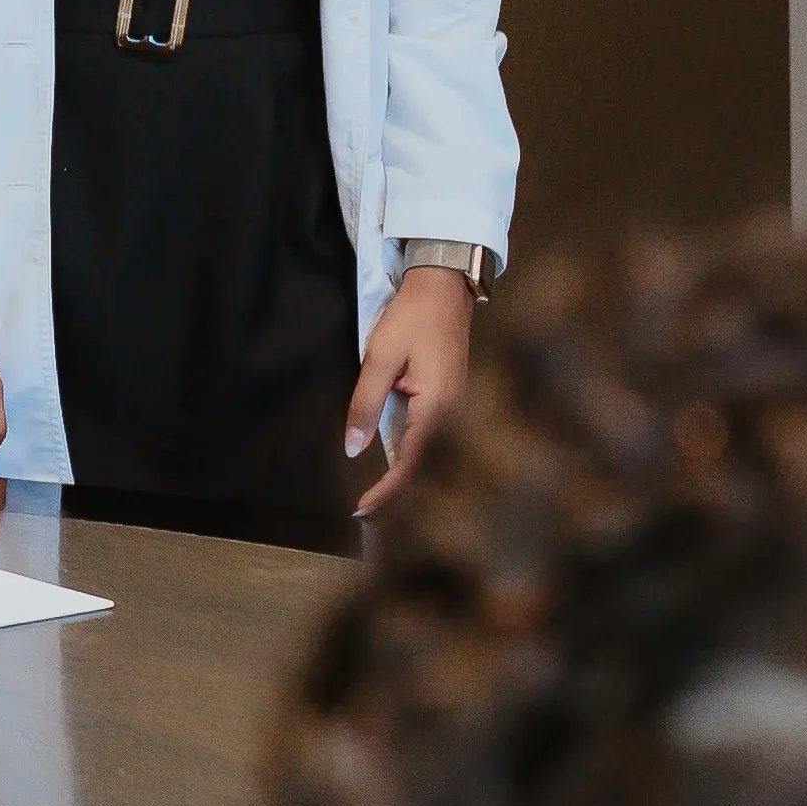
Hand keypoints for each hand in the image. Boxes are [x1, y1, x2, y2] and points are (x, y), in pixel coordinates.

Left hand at [343, 262, 478, 517]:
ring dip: (403, 481)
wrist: (445, 286)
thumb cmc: (412, 318)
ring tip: (373, 502)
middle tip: (362, 518)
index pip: (411, 465)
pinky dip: (411, 460)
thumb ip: (365, 403)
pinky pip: (429, 440)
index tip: (360, 513)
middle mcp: (452, 415)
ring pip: (428, 457)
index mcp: (437, 408)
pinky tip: (392, 468)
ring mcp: (454, 409)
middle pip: (424, 470)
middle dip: (395, 497)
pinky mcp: (449, 401)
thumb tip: (352, 449)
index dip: (386, 494)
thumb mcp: (381, 357)